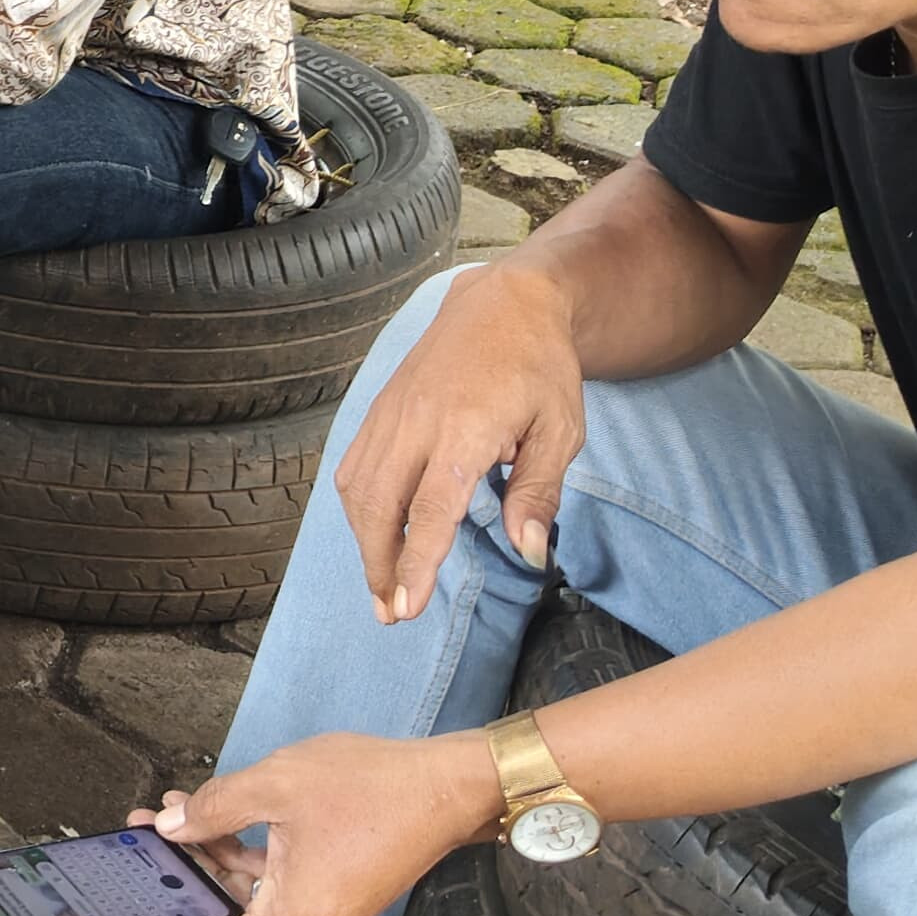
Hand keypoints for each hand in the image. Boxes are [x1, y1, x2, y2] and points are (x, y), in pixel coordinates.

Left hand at [142, 730, 501, 915]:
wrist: (447, 786)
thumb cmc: (370, 786)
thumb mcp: (276, 785)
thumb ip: (215, 809)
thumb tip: (171, 828)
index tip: (149, 915)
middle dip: (188, 876)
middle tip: (148, 837)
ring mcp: (330, 910)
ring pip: (255, 895)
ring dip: (213, 856)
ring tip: (173, 813)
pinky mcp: (339, 890)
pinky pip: (280, 882)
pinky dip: (246, 854)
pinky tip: (215, 813)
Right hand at [330, 259, 587, 620]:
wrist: (501, 303)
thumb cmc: (539, 367)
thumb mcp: (561, 430)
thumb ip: (539, 492)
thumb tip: (529, 552)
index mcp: (465, 427)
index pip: (433, 507)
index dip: (417, 561)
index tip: (407, 606)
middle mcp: (417, 421)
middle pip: (380, 504)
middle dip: (379, 564)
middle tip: (391, 612)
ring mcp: (391, 413)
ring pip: (358, 488)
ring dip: (365, 541)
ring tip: (381, 584)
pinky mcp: (379, 409)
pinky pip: (354, 466)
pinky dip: (358, 508)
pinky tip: (374, 534)